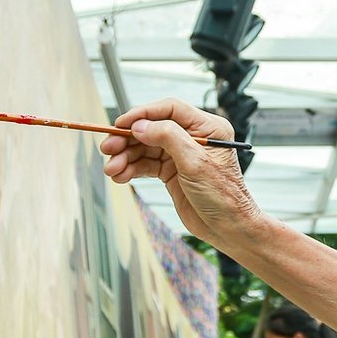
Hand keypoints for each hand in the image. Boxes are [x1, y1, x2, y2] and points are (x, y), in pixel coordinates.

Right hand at [100, 99, 259, 242]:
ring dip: (125, 157)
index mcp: (207, 127)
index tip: (120, 124)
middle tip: (108, 149)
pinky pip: (146, 165)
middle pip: (152, 129)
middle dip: (128, 139)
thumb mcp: (195, 163)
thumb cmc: (222, 195)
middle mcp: (193, 137)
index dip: (143, 114)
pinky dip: (131, 169)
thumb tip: (140, 126)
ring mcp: (181, 155)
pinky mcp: (172, 172)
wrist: (228, 227)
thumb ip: (168, 138)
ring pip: (145, 148)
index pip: (169, 110)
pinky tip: (119, 176)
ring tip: (111, 170)